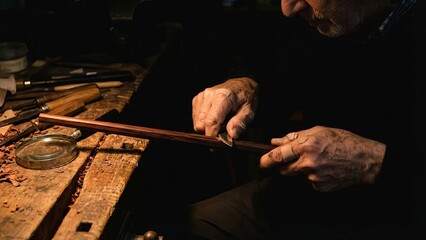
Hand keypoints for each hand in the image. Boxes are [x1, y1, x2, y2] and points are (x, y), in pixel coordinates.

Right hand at [192, 77, 257, 137]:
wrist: (241, 83)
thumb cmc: (246, 97)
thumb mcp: (249, 111)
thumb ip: (240, 123)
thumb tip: (231, 135)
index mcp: (223, 97)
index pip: (211, 121)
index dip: (212, 135)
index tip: (217, 143)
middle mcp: (209, 95)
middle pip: (200, 123)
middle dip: (209, 132)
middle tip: (221, 133)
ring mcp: (202, 96)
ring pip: (196, 122)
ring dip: (206, 127)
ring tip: (219, 123)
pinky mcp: (197, 99)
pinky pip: (195, 117)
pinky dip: (203, 122)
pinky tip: (213, 118)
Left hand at [259, 126, 385, 191]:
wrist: (365, 160)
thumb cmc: (343, 142)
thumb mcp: (319, 131)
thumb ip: (294, 137)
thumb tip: (276, 141)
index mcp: (305, 146)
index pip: (278, 156)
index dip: (266, 160)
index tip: (262, 162)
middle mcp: (307, 163)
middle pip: (283, 170)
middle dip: (284, 165)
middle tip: (295, 159)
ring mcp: (313, 177)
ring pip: (297, 176)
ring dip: (300, 170)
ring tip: (317, 161)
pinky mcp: (319, 187)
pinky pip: (309, 182)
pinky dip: (313, 176)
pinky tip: (325, 169)